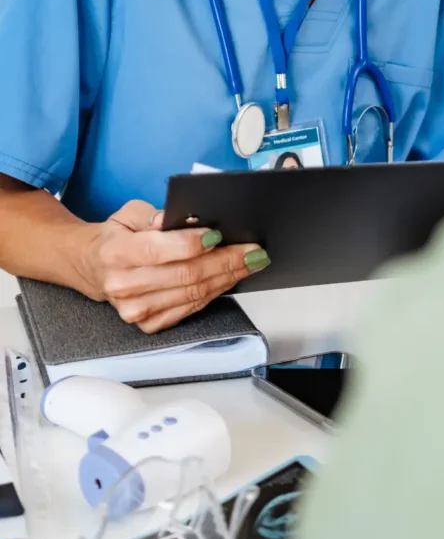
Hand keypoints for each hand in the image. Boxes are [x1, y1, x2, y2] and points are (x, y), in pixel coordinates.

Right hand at [78, 200, 269, 332]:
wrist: (96, 266)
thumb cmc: (120, 235)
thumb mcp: (132, 213)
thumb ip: (158, 216)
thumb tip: (190, 219)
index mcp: (116, 253)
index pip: (159, 250)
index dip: (192, 243)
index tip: (220, 234)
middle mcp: (124, 286)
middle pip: (185, 275)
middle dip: (225, 261)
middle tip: (253, 250)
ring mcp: (135, 310)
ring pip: (193, 293)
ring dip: (228, 277)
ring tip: (251, 262)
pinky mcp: (149, 325)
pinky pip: (192, 308)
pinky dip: (216, 292)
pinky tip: (231, 278)